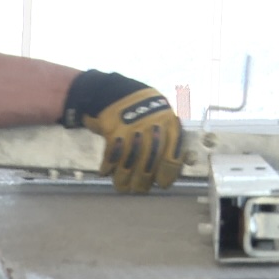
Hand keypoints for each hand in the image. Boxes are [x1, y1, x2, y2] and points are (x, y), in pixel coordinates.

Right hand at [60, 70, 184, 192]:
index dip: (166, 174)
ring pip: (130, 161)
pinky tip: (106, 172)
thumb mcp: (161, 114)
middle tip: (139, 189)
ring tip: (122, 187)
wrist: (112, 88)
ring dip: (124, 178)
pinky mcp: (113, 129)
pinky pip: (112, 154)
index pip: (172, 156)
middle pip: (150, 162)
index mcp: (168, 123)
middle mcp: (152, 127)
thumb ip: (166, 136)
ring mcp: (132, 128)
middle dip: (143, 180)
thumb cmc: (140, 105)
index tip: (161, 184)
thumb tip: (169, 165)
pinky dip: (108, 166)